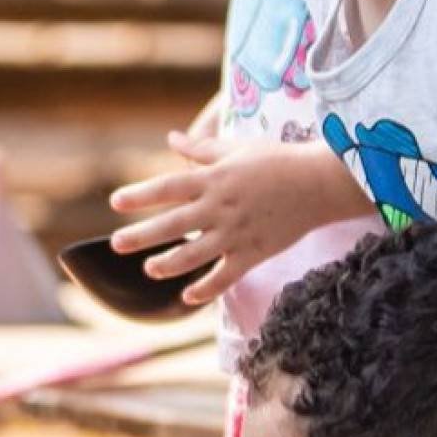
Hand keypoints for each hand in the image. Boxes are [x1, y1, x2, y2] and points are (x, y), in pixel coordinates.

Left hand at [109, 132, 358, 307]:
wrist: (319, 184)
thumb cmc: (277, 160)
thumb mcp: (236, 148)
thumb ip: (200, 149)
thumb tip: (171, 138)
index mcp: (214, 179)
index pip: (169, 187)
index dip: (141, 195)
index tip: (116, 202)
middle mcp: (220, 207)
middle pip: (174, 224)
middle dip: (142, 235)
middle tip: (116, 244)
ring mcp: (237, 232)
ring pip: (196, 255)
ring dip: (169, 264)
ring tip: (149, 269)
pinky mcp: (254, 253)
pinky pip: (226, 276)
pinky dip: (207, 289)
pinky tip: (187, 297)